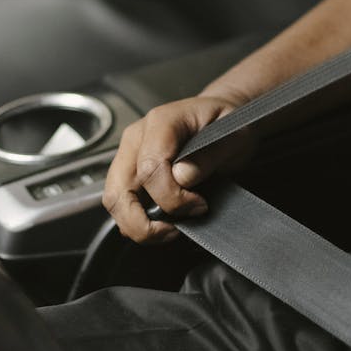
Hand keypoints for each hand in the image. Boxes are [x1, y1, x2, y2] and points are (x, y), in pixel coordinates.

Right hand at [102, 94, 252, 243]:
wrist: (222, 119)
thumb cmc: (227, 125)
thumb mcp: (235, 135)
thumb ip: (210, 154)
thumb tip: (183, 177)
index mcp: (161, 122)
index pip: (150, 169)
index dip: (173, 197)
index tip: (199, 205)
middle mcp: (137, 138)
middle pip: (119, 190)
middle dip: (144, 222)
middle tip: (175, 230)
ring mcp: (129, 155)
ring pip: (114, 201)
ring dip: (138, 226)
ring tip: (170, 229)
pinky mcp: (130, 172)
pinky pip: (121, 204)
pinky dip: (138, 221)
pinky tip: (163, 222)